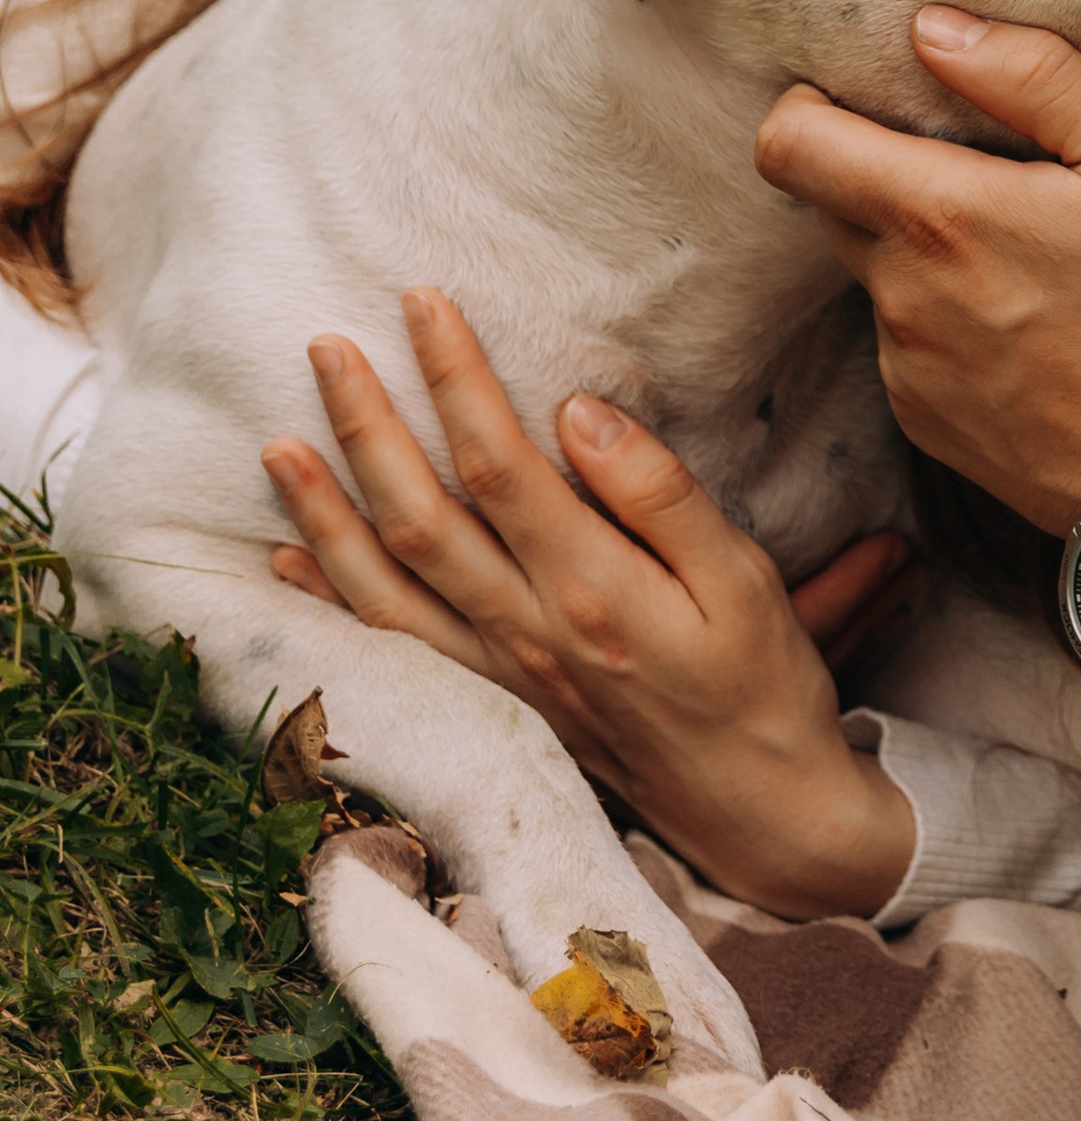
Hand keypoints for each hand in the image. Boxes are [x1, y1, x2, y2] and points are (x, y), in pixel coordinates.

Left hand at [262, 291, 919, 921]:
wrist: (760, 816)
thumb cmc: (763, 687)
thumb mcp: (746, 581)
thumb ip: (660, 494)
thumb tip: (579, 411)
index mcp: (594, 591)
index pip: (501, 464)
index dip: (455, 380)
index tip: (424, 304)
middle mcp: (529, 634)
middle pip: (420, 517)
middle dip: (366, 426)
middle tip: (326, 346)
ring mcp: (501, 677)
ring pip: (385, 586)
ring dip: (324, 513)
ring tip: (277, 444)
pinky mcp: (493, 707)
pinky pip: (392, 652)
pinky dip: (334, 607)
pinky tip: (292, 563)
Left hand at [752, 3, 1080, 534]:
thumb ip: (1034, 76)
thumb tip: (932, 29)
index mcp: (942, 220)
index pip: (789, 146)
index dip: (811, 107)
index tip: (868, 97)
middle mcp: (901, 299)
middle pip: (830, 204)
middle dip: (880, 170)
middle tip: (979, 166)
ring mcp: (908, 372)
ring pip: (879, 274)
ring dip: (926, 250)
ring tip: (1031, 255)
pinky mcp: (928, 424)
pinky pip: (909, 344)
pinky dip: (950, 319)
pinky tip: (1035, 326)